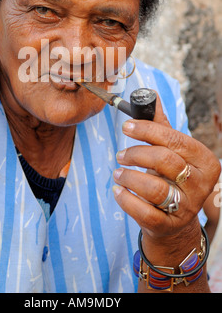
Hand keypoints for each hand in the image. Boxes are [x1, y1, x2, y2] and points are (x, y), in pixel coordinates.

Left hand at [113, 93, 220, 242]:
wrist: (174, 220)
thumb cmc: (171, 177)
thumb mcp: (171, 151)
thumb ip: (160, 126)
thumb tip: (150, 96)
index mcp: (204, 160)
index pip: (174, 139)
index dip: (147, 131)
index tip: (126, 126)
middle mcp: (200, 184)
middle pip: (164, 161)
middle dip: (136, 154)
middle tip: (121, 155)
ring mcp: (187, 207)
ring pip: (154, 187)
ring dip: (129, 177)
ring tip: (118, 172)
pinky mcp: (169, 225)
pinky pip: (144, 211)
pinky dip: (126, 199)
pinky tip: (117, 190)